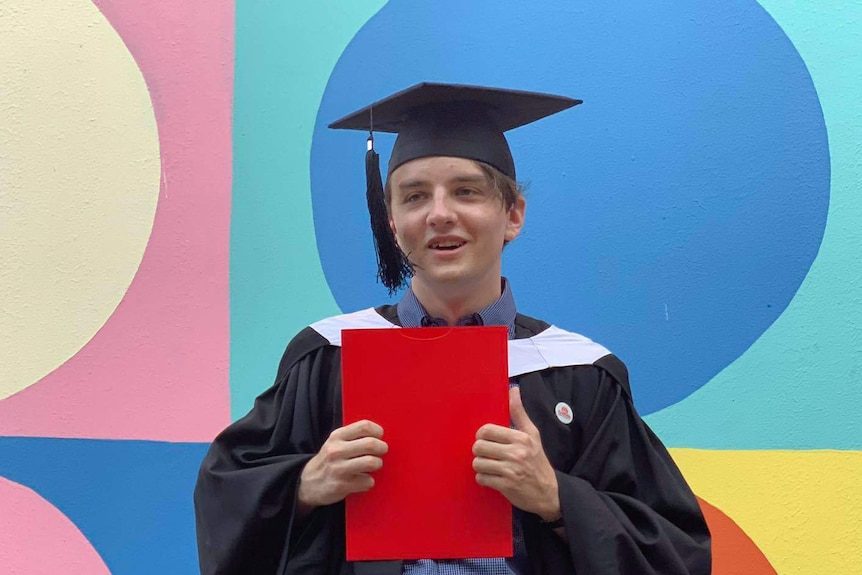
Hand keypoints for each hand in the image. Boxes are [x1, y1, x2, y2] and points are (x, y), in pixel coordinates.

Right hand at [297, 419, 387, 513]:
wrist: (308, 483)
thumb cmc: (329, 460)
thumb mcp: (335, 442)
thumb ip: (353, 437)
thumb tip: (379, 436)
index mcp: (336, 436)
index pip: (364, 426)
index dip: (377, 431)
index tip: (379, 436)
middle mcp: (336, 451)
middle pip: (370, 444)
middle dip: (382, 448)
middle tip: (382, 451)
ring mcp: (338, 468)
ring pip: (371, 462)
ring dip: (377, 464)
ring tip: (374, 465)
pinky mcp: (342, 485)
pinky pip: (368, 481)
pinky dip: (369, 481)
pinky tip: (363, 480)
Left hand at [472, 387, 560, 521]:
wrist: (548, 492)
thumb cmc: (537, 460)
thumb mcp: (532, 434)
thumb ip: (519, 413)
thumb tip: (513, 390)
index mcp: (521, 438)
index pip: (487, 430)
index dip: (482, 434)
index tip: (486, 439)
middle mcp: (516, 453)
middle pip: (479, 446)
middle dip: (480, 451)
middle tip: (487, 453)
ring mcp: (511, 470)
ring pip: (478, 463)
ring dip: (480, 465)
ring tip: (489, 465)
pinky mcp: (506, 486)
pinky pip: (481, 478)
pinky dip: (483, 478)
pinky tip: (492, 477)